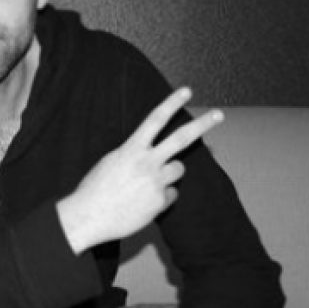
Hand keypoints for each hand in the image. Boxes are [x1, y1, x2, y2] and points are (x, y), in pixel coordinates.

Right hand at [57, 87, 223, 253]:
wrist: (89, 216)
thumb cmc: (96, 188)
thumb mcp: (111, 162)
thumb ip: (134, 155)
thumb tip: (152, 155)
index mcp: (131, 149)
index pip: (155, 119)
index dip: (172, 103)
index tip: (187, 91)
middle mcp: (147, 162)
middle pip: (181, 138)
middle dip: (202, 124)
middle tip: (219, 114)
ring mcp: (156, 182)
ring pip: (178, 169)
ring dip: (170, 172)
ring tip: (148, 182)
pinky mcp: (161, 201)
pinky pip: (171, 194)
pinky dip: (160, 197)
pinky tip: (142, 202)